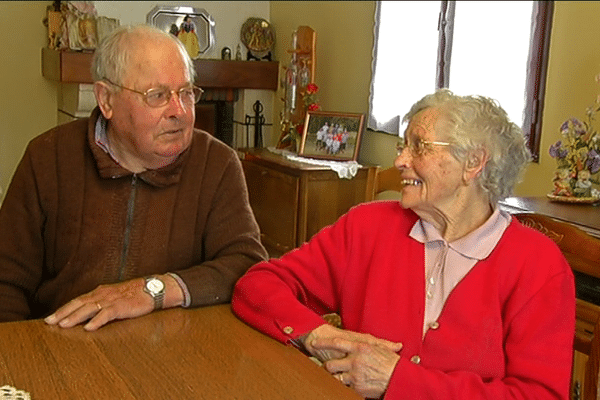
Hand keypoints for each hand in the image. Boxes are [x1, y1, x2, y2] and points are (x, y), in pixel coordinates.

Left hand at [44, 274, 180, 330]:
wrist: (153, 289)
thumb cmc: (134, 294)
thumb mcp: (114, 296)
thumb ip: (101, 303)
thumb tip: (87, 315)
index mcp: (100, 292)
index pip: (78, 300)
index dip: (64, 309)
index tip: (51, 317)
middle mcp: (102, 295)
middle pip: (79, 303)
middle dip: (63, 313)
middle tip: (49, 322)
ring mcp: (111, 300)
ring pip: (89, 308)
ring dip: (75, 317)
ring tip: (63, 325)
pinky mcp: (121, 306)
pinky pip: (106, 314)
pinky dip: (97, 321)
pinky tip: (89, 328)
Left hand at [305, 324, 401, 398]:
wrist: (399, 379)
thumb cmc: (392, 363)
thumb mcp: (380, 347)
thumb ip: (369, 342)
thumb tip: (364, 340)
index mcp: (360, 348)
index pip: (336, 343)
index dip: (323, 343)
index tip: (315, 343)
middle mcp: (355, 361)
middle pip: (331, 364)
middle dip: (326, 366)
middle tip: (324, 366)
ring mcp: (354, 375)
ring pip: (335, 377)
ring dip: (333, 377)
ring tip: (332, 377)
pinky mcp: (357, 387)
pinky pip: (344, 387)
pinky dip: (343, 386)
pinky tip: (343, 385)